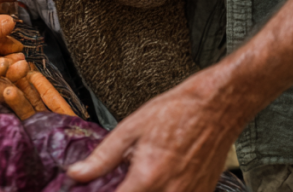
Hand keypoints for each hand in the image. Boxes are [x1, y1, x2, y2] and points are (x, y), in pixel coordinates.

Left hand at [67, 68, 240, 191]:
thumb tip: (77, 174)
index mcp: (149, 176)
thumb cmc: (176, 113)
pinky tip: (159, 178)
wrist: (214, 109)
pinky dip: (162, 191)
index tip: (96, 190)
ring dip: (143, 191)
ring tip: (140, 176)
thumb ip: (103, 157)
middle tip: (123, 180)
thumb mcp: (131, 128)